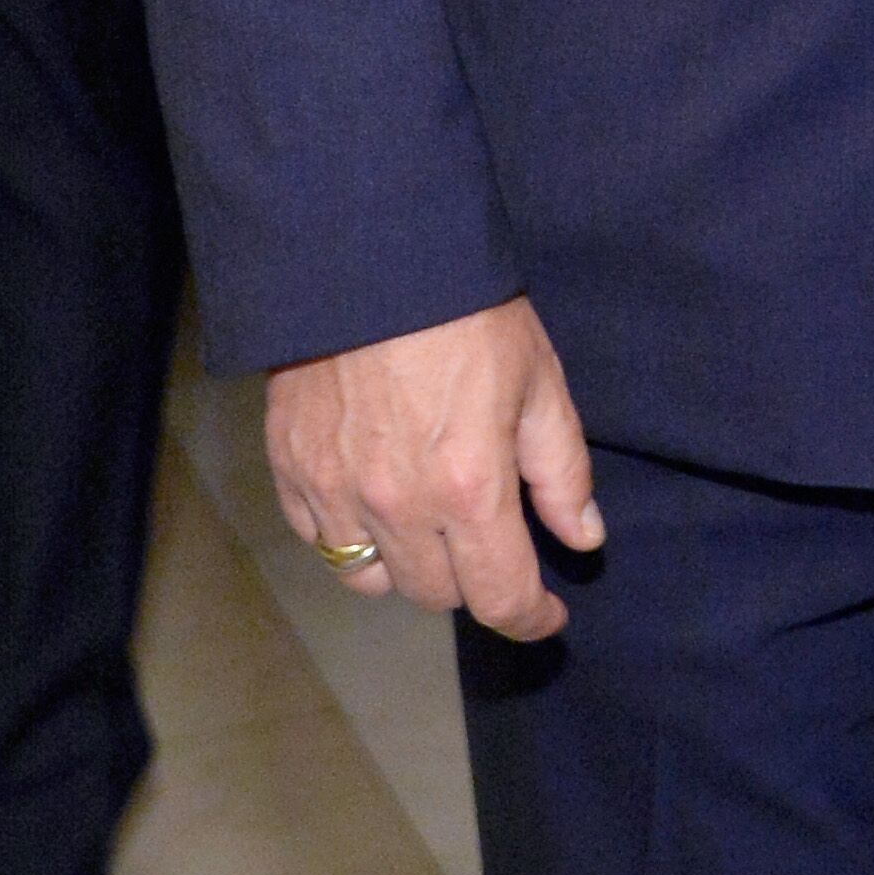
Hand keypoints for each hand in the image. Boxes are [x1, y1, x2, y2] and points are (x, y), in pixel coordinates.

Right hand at [266, 298, 602, 642]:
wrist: (371, 257)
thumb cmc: (469, 313)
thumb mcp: (539, 382)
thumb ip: (562, 472)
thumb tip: (584, 539)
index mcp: (468, 490)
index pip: (498, 597)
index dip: (530, 617)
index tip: (547, 614)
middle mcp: (396, 507)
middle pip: (436, 595)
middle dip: (473, 578)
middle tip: (489, 539)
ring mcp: (335, 494)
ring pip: (372, 581)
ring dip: (408, 565)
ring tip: (429, 523)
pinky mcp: (289, 471)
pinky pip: (321, 542)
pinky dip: (352, 536)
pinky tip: (375, 499)